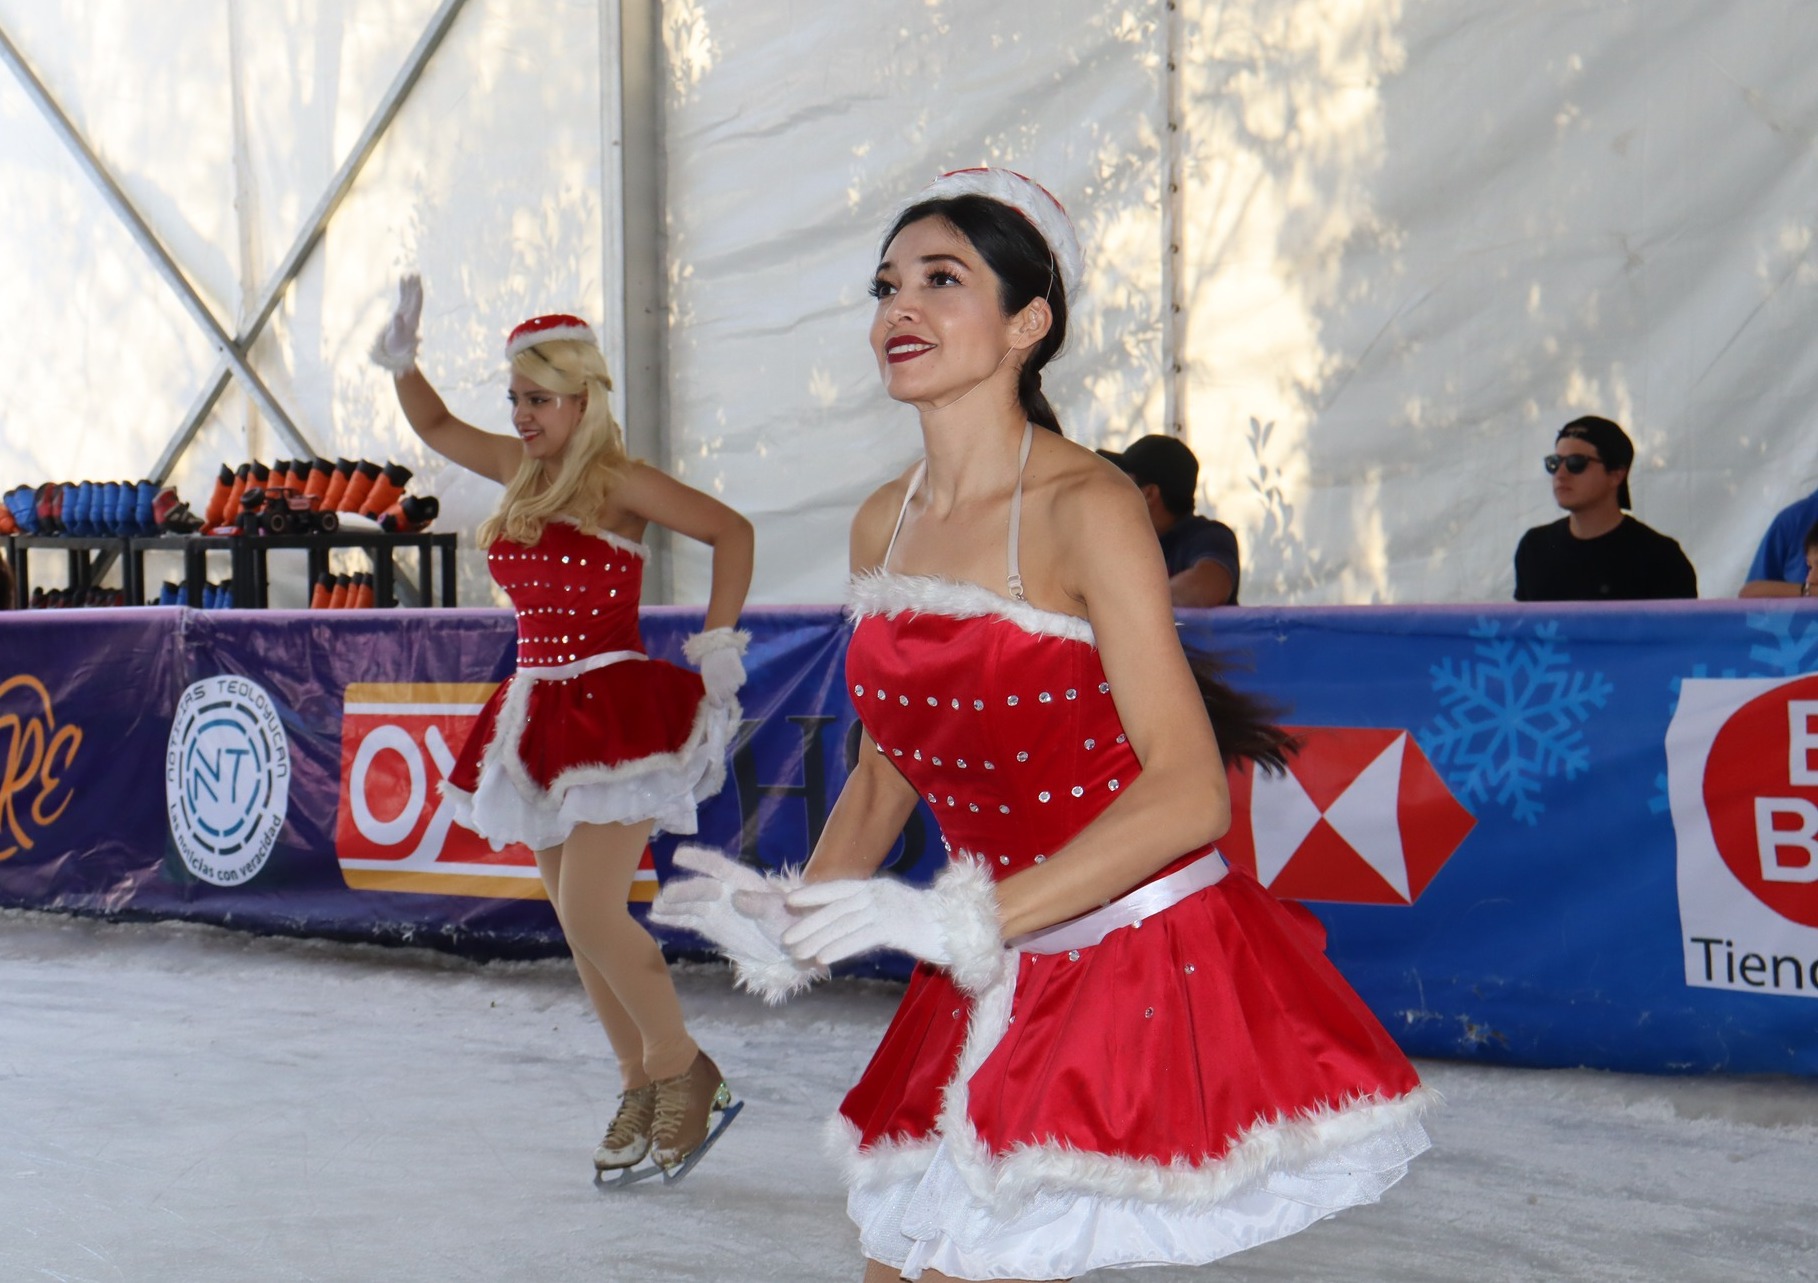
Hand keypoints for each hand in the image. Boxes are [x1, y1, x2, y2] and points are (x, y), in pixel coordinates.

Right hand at [369, 275, 423, 373]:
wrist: (398, 349)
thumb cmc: (398, 345)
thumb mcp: (398, 337)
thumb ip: (398, 327)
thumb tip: (397, 316)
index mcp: (413, 320)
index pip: (416, 306)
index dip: (417, 296)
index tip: (418, 286)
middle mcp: (412, 314)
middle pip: (415, 298)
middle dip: (415, 286)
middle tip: (416, 273)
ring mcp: (407, 311)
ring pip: (409, 295)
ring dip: (410, 284)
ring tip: (412, 271)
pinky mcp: (402, 310)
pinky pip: (402, 296)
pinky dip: (403, 287)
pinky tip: (403, 276)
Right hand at [648, 845, 821, 1003]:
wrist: (792, 947)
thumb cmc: (792, 923)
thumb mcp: (781, 914)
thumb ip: (762, 905)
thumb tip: (736, 897)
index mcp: (744, 882)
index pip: (718, 867)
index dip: (699, 860)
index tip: (678, 855)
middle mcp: (726, 891)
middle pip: (700, 888)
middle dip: (682, 891)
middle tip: (665, 897)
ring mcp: (717, 909)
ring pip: (690, 904)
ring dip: (672, 904)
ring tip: (656, 907)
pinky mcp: (711, 926)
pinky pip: (689, 920)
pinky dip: (673, 919)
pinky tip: (655, 918)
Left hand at [698, 648, 744, 702]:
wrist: (716, 648)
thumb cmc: (708, 661)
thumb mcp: (707, 677)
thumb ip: (713, 687)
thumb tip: (718, 694)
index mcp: (711, 690)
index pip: (718, 704)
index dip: (720, 702)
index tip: (720, 698)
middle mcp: (722, 690)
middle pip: (728, 696)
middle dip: (726, 692)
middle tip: (724, 682)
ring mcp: (732, 683)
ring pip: (736, 688)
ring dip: (733, 684)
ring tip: (729, 674)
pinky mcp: (740, 676)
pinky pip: (742, 681)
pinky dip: (740, 677)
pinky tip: (735, 670)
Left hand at [782, 860, 1007, 993]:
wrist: (962, 928)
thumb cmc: (928, 924)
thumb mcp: (895, 913)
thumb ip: (872, 915)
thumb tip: (845, 925)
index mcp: (878, 888)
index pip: (839, 889)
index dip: (814, 894)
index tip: (790, 900)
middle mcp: (880, 894)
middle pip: (836, 908)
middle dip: (808, 923)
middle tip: (785, 938)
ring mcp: (888, 909)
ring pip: (844, 923)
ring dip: (817, 938)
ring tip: (797, 952)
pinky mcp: (896, 928)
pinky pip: (861, 938)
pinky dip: (839, 947)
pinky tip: (822, 958)